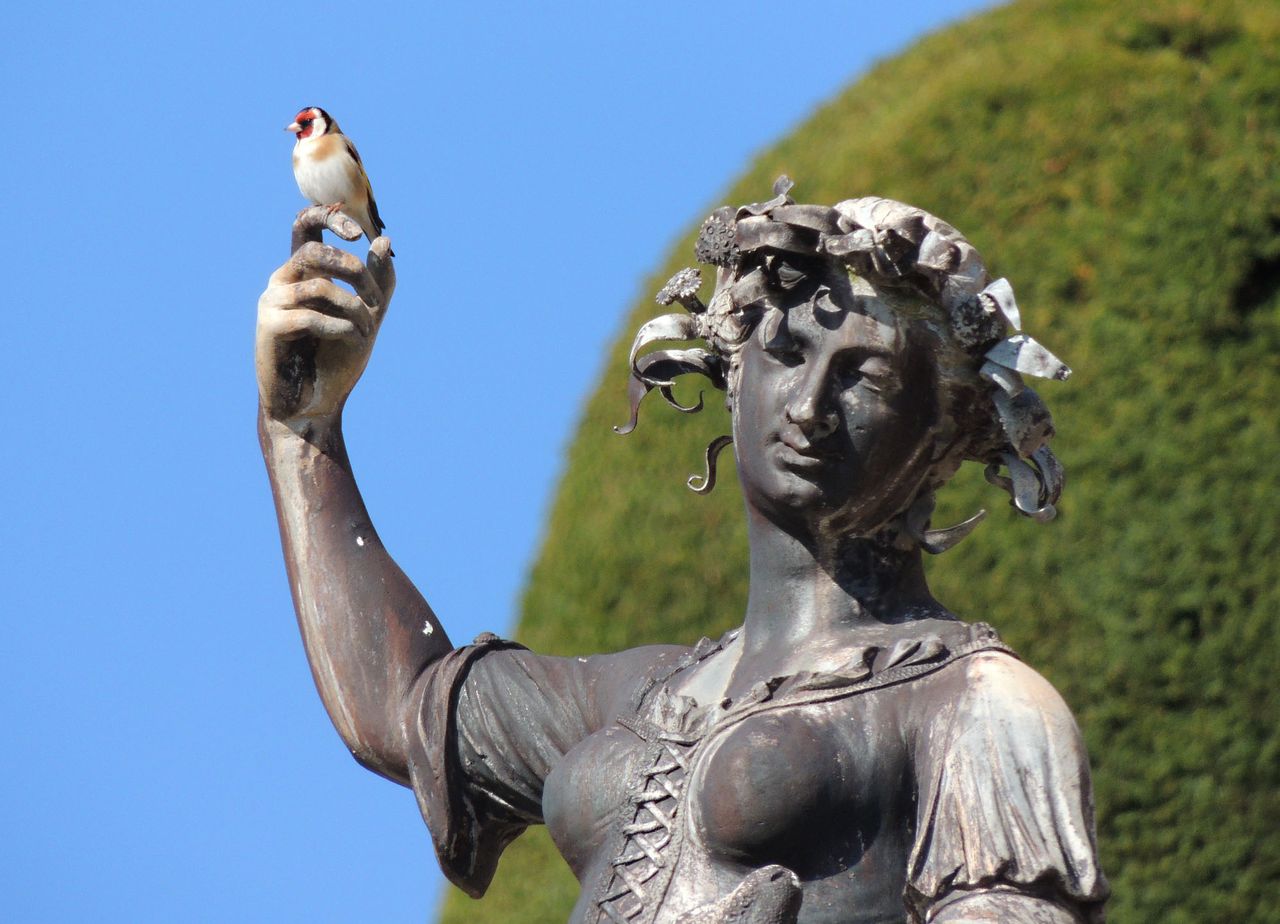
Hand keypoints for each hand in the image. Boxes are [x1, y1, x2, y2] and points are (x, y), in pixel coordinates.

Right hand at [256, 206, 395, 422]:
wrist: (317, 403)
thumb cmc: (337, 360)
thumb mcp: (369, 317)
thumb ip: (379, 282)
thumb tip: (384, 241)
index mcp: (304, 273)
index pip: (305, 224)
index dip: (329, 217)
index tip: (360, 235)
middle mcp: (283, 280)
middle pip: (315, 250)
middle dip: (354, 271)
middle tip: (374, 299)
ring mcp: (272, 301)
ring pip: (320, 286)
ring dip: (354, 309)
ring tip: (366, 332)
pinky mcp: (268, 326)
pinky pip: (310, 315)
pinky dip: (339, 328)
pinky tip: (350, 339)